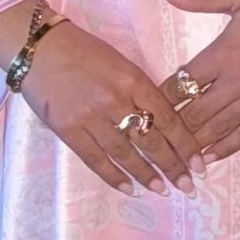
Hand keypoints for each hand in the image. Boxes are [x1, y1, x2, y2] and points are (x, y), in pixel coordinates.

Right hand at [1, 15, 199, 195]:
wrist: (40, 48)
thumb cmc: (84, 51)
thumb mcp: (121, 64)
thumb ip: (141, 92)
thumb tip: (162, 124)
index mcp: (134, 80)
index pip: (168, 119)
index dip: (186, 145)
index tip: (199, 164)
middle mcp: (116, 100)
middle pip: (151, 141)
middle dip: (173, 167)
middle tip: (188, 187)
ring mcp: (91, 117)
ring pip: (126, 154)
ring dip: (147, 175)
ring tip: (163, 190)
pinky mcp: (68, 130)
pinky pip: (96, 160)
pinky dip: (114, 177)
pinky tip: (130, 189)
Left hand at [161, 0, 239, 166]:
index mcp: (223, 54)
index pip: (181, 82)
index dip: (160, 96)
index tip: (144, 105)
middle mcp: (235, 83)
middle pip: (194, 113)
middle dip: (171, 126)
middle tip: (152, 137)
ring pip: (215, 130)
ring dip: (192, 143)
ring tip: (172, 155)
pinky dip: (223, 149)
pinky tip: (207, 159)